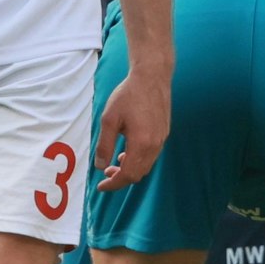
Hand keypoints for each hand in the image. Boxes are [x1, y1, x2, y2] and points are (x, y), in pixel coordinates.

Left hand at [94, 66, 169, 190]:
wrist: (152, 77)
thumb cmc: (128, 95)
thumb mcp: (109, 119)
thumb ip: (104, 145)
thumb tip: (100, 166)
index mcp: (141, 143)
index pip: (128, 175)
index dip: (113, 184)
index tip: (101, 187)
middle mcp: (154, 145)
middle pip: (138, 174)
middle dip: (121, 178)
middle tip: (106, 173)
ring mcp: (161, 139)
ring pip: (146, 166)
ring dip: (130, 169)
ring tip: (115, 162)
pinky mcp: (164, 133)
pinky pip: (151, 155)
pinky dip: (139, 160)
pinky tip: (128, 150)